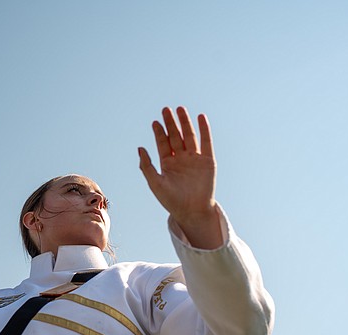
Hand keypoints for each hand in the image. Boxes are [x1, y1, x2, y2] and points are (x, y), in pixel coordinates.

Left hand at [138, 107, 221, 248]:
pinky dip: (204, 130)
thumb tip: (139, 148)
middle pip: (175, 136)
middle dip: (171, 123)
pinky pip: (206, 142)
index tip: (155, 122)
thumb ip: (146, 166)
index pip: (163, 144)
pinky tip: (200, 118)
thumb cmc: (171, 200)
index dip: (159, 133)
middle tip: (165, 109)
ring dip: (185, 123)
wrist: (192, 211)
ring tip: (180, 109)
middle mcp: (181, 159)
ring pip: (189, 136)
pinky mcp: (208, 161)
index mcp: (168, 164)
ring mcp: (195, 159)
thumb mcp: (155, 183)